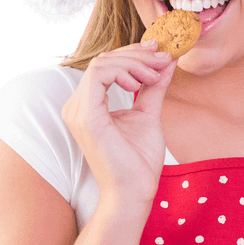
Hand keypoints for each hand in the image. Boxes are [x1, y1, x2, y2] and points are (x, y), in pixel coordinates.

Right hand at [61, 40, 176, 207]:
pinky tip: (140, 84)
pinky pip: (98, 76)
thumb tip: (166, 62)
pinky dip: (123, 72)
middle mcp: (77, 106)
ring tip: (155, 75)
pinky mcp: (85, 116)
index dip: (132, 54)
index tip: (160, 52)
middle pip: (103, 60)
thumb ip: (153, 88)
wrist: (135, 192)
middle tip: (163, 58)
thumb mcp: (148, 115)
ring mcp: (78, 111)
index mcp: (89, 105)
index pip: (105, 65)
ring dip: (133, 63)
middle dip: (136, 55)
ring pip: (101, 63)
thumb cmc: (139, 161)